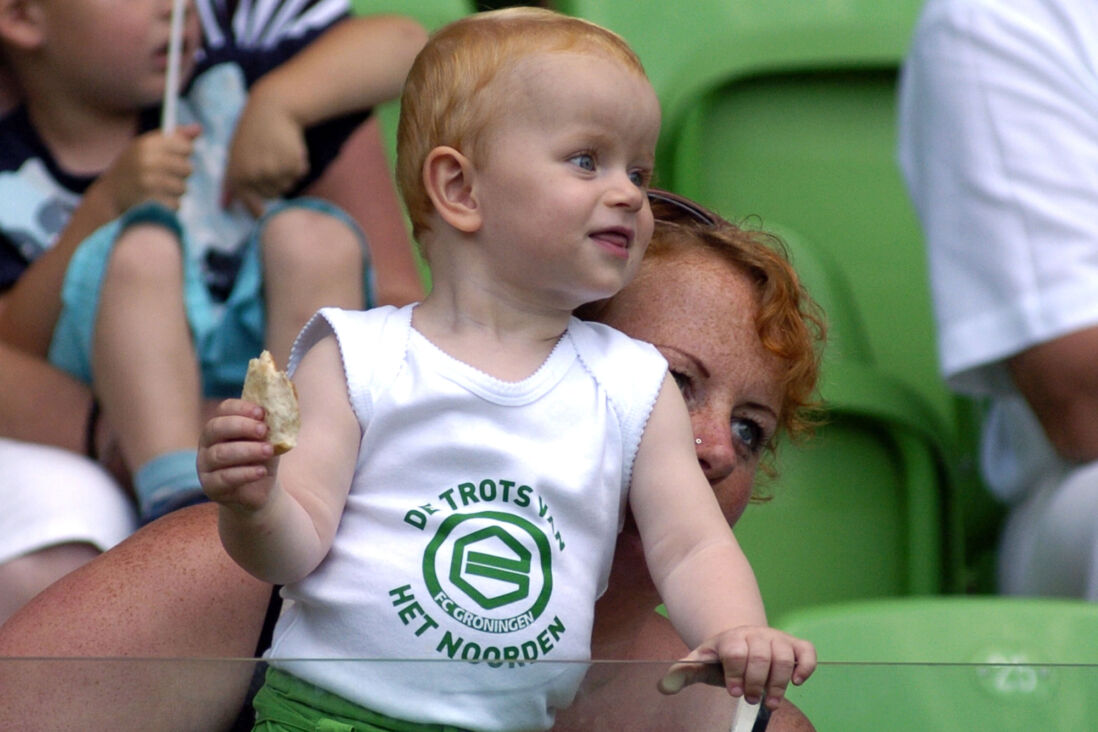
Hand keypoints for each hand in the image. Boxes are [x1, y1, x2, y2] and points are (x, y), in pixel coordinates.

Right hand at [94, 125, 200, 212]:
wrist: (109, 196)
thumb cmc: (134, 168)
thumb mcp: (147, 149)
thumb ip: (174, 138)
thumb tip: (199, 129)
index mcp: (146, 145)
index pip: (185, 147)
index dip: (184, 154)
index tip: (176, 156)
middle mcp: (147, 162)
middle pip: (187, 169)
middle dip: (180, 175)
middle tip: (163, 176)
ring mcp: (148, 184)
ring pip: (183, 188)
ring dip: (174, 192)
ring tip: (156, 190)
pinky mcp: (150, 204)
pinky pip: (176, 205)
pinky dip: (168, 206)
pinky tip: (153, 202)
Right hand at [197, 398, 276, 510]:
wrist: (260, 490)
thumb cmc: (262, 458)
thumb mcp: (268, 439)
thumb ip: (269, 426)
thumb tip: (280, 411)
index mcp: (221, 425)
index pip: (224, 409)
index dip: (241, 408)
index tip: (261, 412)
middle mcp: (208, 442)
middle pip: (216, 428)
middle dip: (242, 427)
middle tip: (264, 430)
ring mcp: (205, 464)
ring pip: (220, 453)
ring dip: (247, 450)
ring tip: (268, 451)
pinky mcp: (210, 486)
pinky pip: (224, 478)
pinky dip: (245, 473)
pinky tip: (261, 471)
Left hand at [224, 92, 308, 215]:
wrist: (271, 108)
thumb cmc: (251, 133)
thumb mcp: (235, 155)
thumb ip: (231, 182)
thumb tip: (224, 206)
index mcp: (238, 176)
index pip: (253, 205)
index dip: (260, 208)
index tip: (264, 206)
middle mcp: (255, 176)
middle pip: (273, 194)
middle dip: (275, 182)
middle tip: (270, 160)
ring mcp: (274, 170)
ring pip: (288, 185)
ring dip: (288, 173)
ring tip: (279, 152)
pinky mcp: (292, 163)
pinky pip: (300, 173)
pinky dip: (299, 163)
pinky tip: (290, 148)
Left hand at [658, 626, 815, 710]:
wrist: (741, 639)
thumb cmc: (721, 658)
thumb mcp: (701, 662)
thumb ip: (684, 673)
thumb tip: (664, 687)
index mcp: (730, 638)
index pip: (734, 652)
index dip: (735, 674)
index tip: (733, 692)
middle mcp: (755, 634)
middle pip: (760, 656)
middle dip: (756, 682)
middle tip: (751, 699)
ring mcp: (776, 638)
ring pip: (784, 657)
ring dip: (779, 683)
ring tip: (770, 701)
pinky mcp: (795, 644)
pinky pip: (807, 651)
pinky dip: (805, 667)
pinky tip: (797, 682)